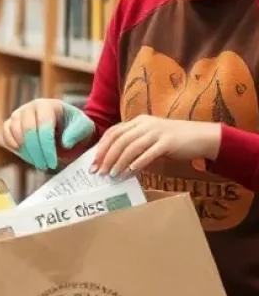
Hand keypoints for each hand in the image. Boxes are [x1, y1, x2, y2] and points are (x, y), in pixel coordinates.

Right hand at [1, 99, 95, 170]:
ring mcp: (18, 114)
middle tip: (45, 166)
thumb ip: (77, 132)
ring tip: (38, 162)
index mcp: (49, 105)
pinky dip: (14, 147)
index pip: (44, 126)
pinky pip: (6, 135)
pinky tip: (27, 155)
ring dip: (26, 152)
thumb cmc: (74, 126)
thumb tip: (65, 142)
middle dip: (36, 152)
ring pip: (15, 132)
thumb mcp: (83, 128)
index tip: (53, 163)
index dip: (47, 147)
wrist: (65, 125)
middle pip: (28, 130)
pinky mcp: (10, 122)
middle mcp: (30, 107)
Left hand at [92, 116, 220, 177]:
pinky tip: (131, 172)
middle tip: (100, 172)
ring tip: (112, 174)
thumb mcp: (150, 138)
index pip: (113, 132)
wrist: (202, 137)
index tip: (94, 162)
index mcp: (138, 121)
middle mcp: (145, 124)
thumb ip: (134, 145)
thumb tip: (113, 162)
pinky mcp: (169, 142)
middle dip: (107, 157)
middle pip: (119, 140)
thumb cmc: (173, 140)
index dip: (101, 147)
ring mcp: (157, 132)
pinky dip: (138, 162)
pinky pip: (149, 153)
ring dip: (119, 162)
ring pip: (131, 147)